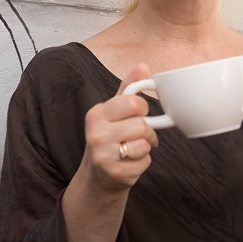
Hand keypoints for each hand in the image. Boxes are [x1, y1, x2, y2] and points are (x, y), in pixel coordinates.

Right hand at [81, 64, 159, 191]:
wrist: (98, 175)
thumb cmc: (109, 137)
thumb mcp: (114, 110)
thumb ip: (129, 88)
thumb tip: (143, 67)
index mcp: (96, 114)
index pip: (133, 103)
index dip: (142, 108)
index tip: (137, 113)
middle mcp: (96, 135)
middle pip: (141, 125)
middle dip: (146, 130)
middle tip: (138, 134)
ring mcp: (104, 156)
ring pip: (144, 144)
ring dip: (145, 147)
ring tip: (134, 148)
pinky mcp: (115, 174)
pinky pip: (145, 162)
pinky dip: (143, 162)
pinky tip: (130, 162)